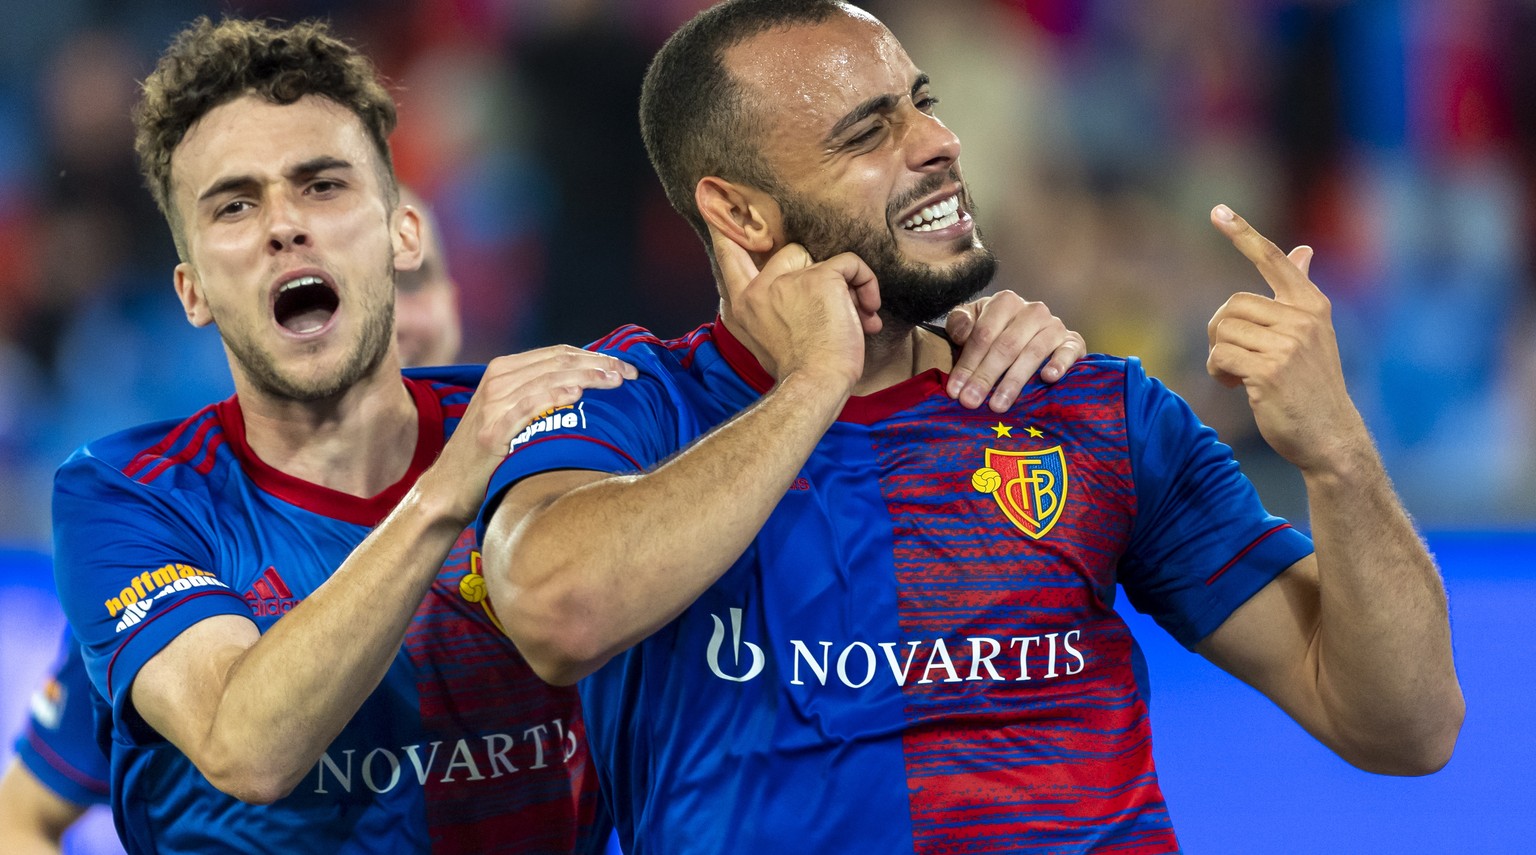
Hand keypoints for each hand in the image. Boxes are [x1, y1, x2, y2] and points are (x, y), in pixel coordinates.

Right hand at [422, 346, 636, 521]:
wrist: (450, 486)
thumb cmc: (490, 452)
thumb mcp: (511, 412)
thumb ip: (539, 392)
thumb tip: (586, 384)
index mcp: (503, 369)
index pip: (558, 353)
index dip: (595, 356)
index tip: (626, 367)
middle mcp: (497, 379)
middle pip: (558, 361)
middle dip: (598, 364)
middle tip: (630, 373)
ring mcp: (493, 403)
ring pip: (548, 378)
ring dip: (586, 377)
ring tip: (615, 381)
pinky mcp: (491, 429)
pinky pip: (527, 406)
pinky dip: (552, 396)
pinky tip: (576, 394)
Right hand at [709, 223, 879, 387]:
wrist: (816, 386)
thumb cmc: (800, 371)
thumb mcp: (768, 338)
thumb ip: (772, 308)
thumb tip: (800, 286)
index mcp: (742, 303)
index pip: (728, 254)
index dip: (723, 226)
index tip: (710, 199)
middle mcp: (759, 287)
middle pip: (792, 252)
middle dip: (818, 274)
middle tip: (837, 307)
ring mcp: (788, 280)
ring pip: (826, 261)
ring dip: (848, 289)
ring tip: (857, 317)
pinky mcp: (820, 278)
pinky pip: (850, 263)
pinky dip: (866, 283)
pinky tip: (868, 311)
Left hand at [944, 291, 1085, 410]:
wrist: (1031, 334)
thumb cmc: (993, 332)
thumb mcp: (971, 322)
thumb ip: (959, 324)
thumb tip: (962, 334)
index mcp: (1005, 302)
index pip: (983, 334)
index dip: (967, 363)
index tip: (955, 391)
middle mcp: (1032, 310)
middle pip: (1006, 346)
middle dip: (986, 376)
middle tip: (971, 401)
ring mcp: (1054, 325)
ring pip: (1032, 353)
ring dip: (1014, 381)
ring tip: (998, 404)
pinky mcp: (1073, 342)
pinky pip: (1068, 352)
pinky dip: (1059, 364)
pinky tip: (1048, 378)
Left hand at [1207, 204, 1368, 472]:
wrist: (1330, 437)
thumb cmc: (1314, 387)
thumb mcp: (1314, 335)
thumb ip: (1301, 293)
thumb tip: (1303, 251)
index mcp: (1312, 306)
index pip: (1273, 260)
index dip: (1243, 234)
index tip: (1218, 210)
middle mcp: (1302, 319)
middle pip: (1232, 304)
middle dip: (1221, 330)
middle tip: (1233, 357)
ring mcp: (1287, 345)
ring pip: (1223, 330)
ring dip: (1219, 354)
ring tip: (1237, 374)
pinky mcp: (1269, 371)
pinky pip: (1220, 356)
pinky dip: (1218, 372)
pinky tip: (1234, 386)